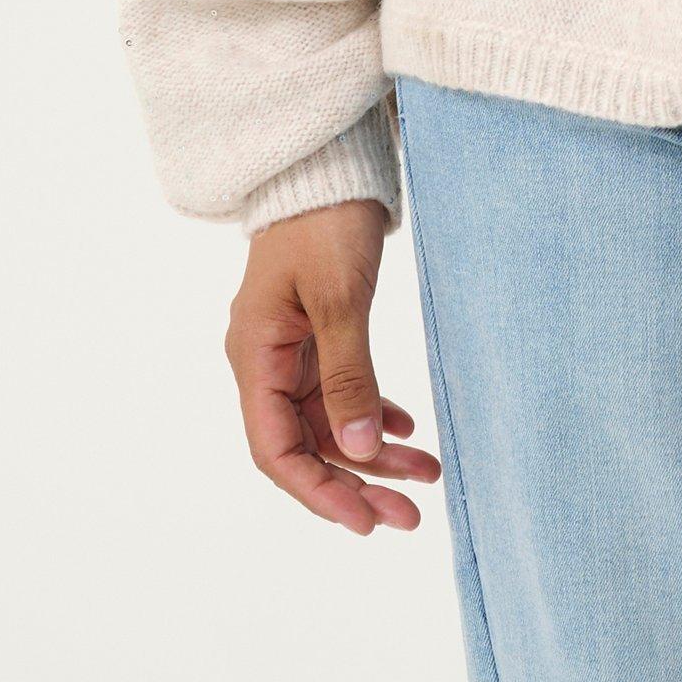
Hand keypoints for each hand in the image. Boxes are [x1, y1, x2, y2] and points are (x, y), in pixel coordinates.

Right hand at [224, 200, 441, 532]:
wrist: (330, 159)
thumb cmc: (324, 219)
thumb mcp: (339, 298)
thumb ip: (348, 375)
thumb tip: (359, 451)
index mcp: (254, 355)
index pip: (275, 451)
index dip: (318, 492)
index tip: (365, 521)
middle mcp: (266, 360)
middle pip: (306, 444)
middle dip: (356, 483)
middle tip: (410, 515)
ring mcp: (292, 346)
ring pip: (330, 420)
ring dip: (373, 452)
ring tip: (426, 475)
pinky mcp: (318, 330)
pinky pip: (342, 388)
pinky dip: (373, 411)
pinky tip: (407, 430)